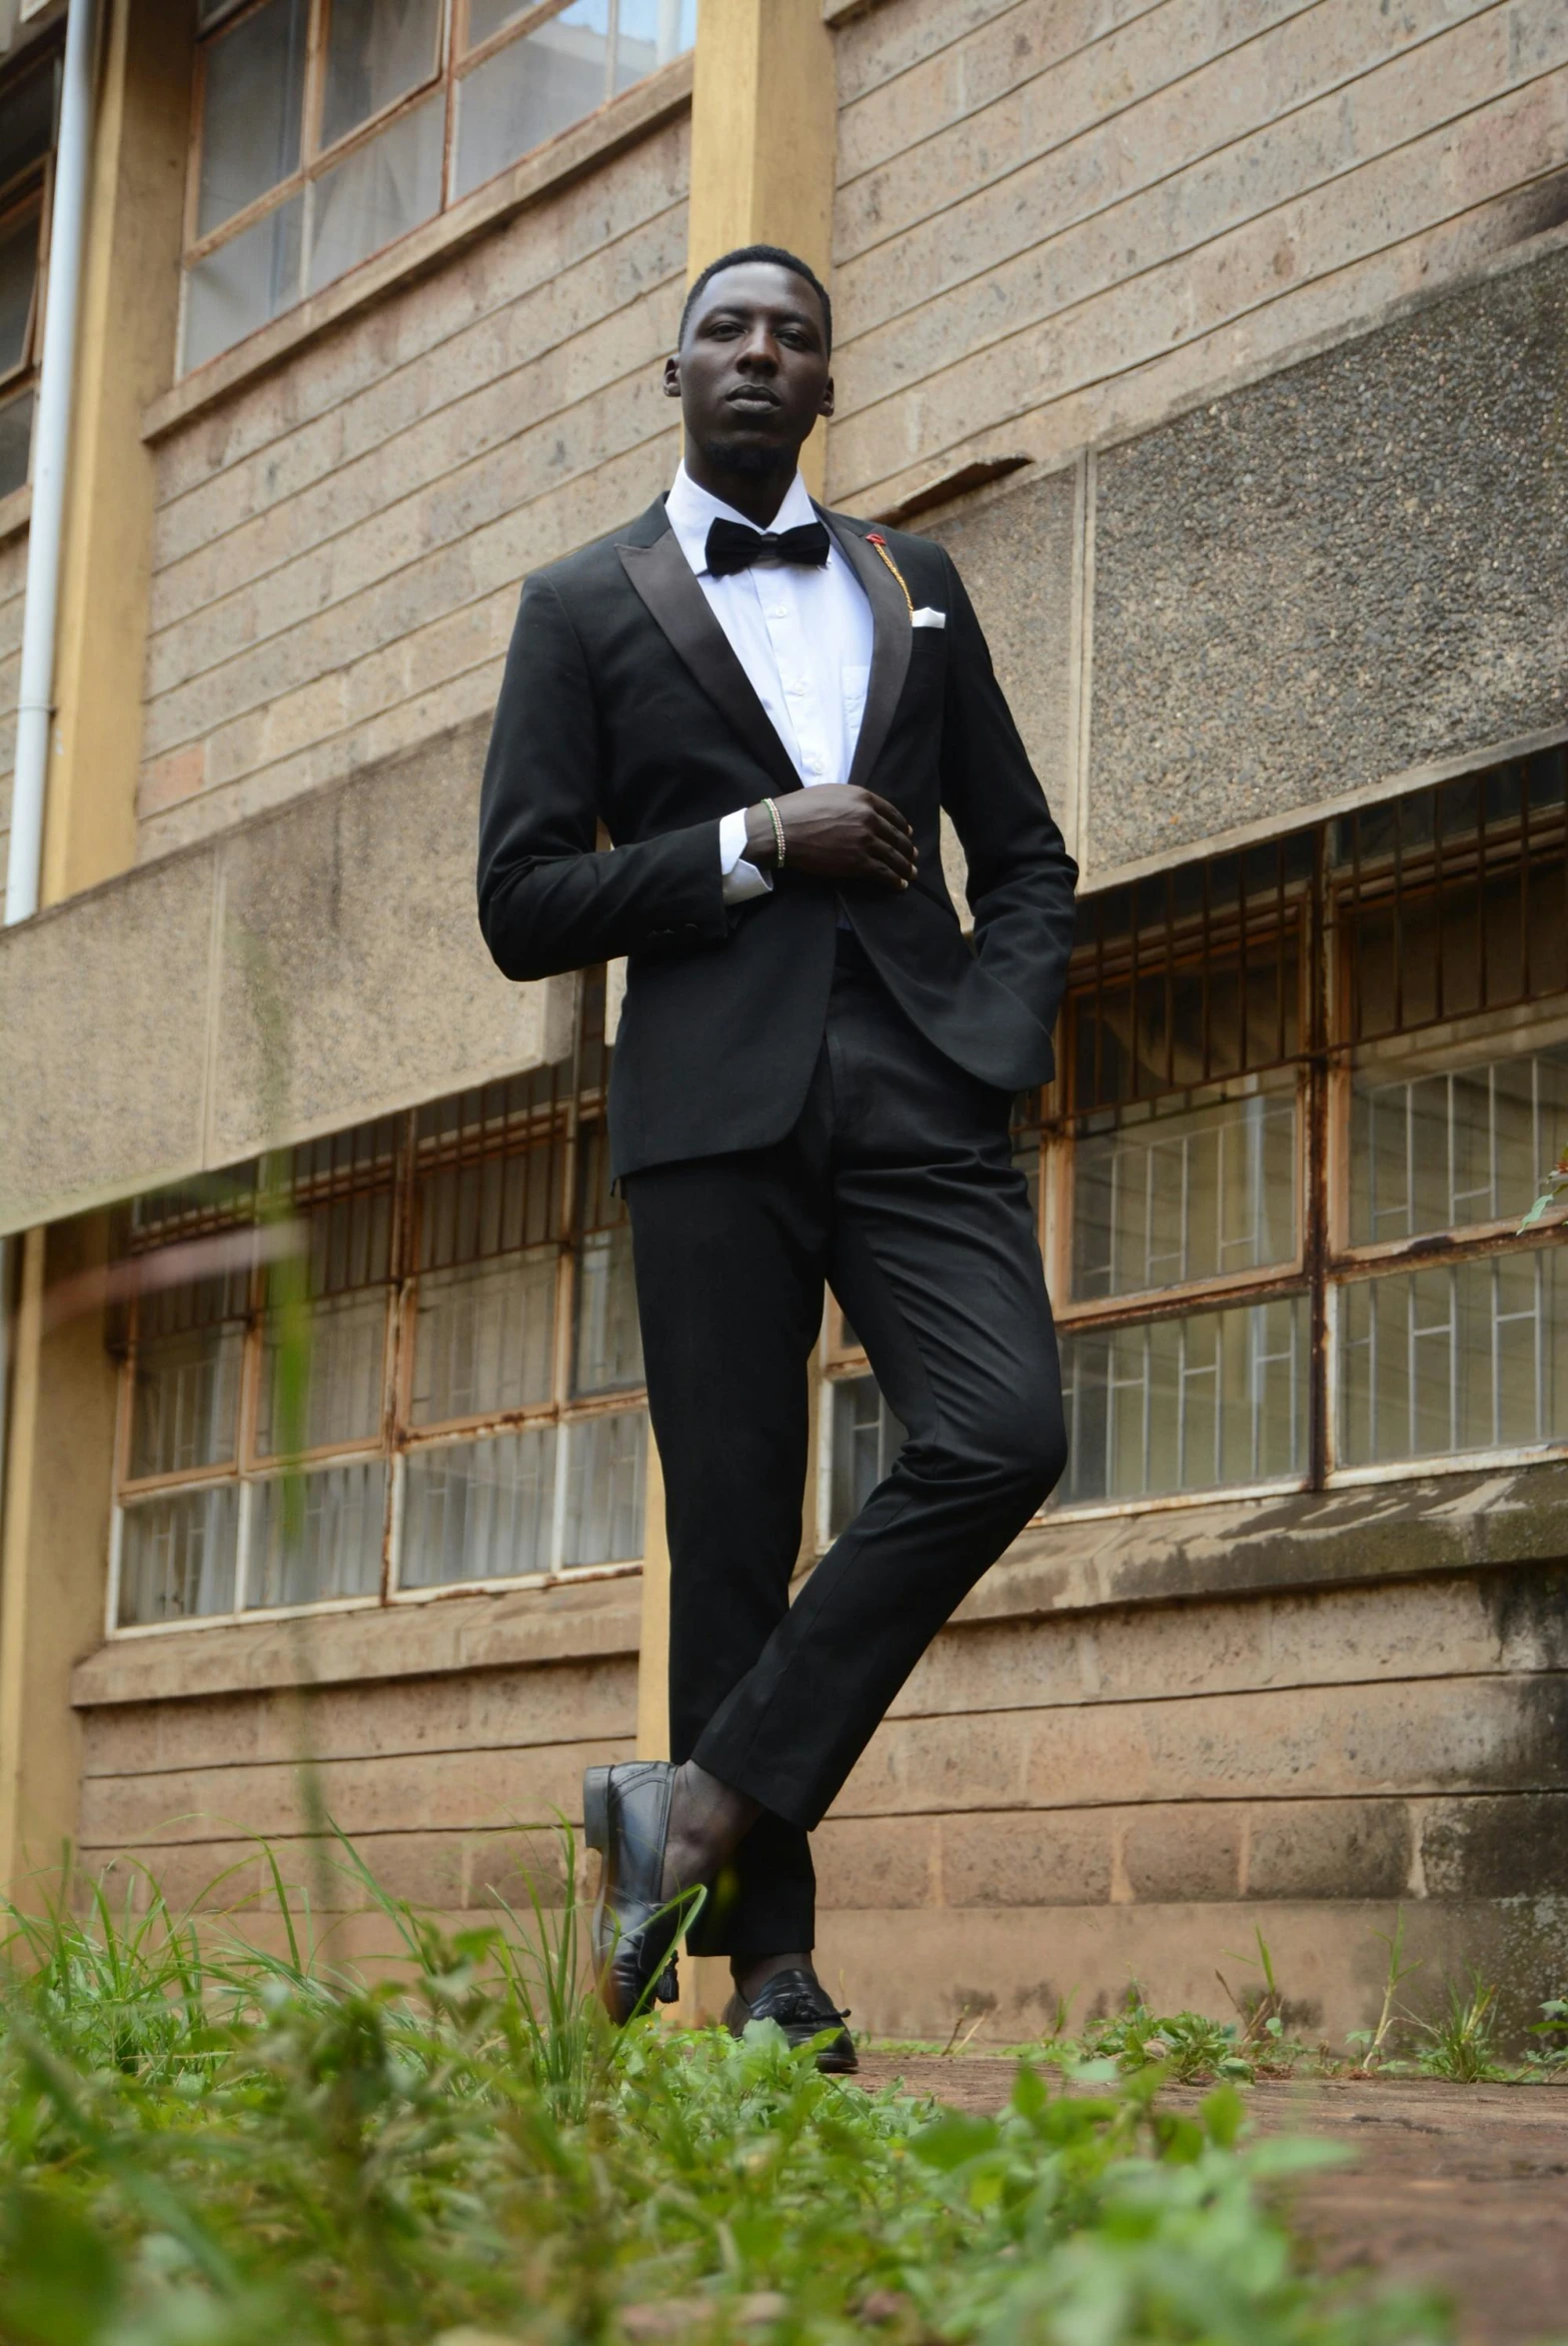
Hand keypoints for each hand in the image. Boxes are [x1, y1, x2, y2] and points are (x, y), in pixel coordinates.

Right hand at [744, 786, 916, 889]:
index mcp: (863, 798)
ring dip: (905, 867)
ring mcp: (865, 841)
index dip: (902, 826)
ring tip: (911, 874)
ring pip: (894, 856)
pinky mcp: (859, 862)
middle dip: (907, 849)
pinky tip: (899, 885)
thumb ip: (851, 801)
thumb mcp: (830, 793)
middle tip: (913, 856)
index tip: (908, 833)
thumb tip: (860, 811)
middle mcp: (869, 817)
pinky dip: (894, 880)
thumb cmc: (798, 809)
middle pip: (896, 836)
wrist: (782, 830)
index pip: (892, 813)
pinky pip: (884, 873)